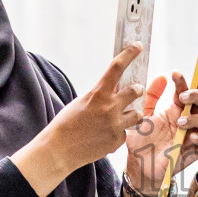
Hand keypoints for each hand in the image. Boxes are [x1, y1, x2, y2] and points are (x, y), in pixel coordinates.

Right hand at [25, 43, 147, 186]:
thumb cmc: (66, 124)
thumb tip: (114, 90)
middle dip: (137, 90)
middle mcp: (110, 107)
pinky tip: (104, 136)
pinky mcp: (117, 140)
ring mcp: (115, 125)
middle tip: (136, 90)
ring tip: (119, 118)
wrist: (59, 150)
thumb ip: (100, 95)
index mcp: (98, 94)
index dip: (129, 53)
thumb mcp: (82, 102)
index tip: (138, 45)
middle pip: (136, 91)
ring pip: (137, 115)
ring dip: (131, 114)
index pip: (117, 67)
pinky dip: (117, 133)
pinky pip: (125, 132)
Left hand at [125, 72, 197, 195]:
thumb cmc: (141, 142)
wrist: (138, 166)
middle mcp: (187, 121)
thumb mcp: (142, 117)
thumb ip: (151, 98)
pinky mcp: (195, 152)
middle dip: (197, 95)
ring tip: (180, 123)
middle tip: (182, 97)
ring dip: (197, 118)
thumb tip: (161, 77)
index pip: (185, 91)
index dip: (183, 82)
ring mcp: (193, 136)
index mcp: (175, 110)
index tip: (175, 74)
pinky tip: (190, 137)